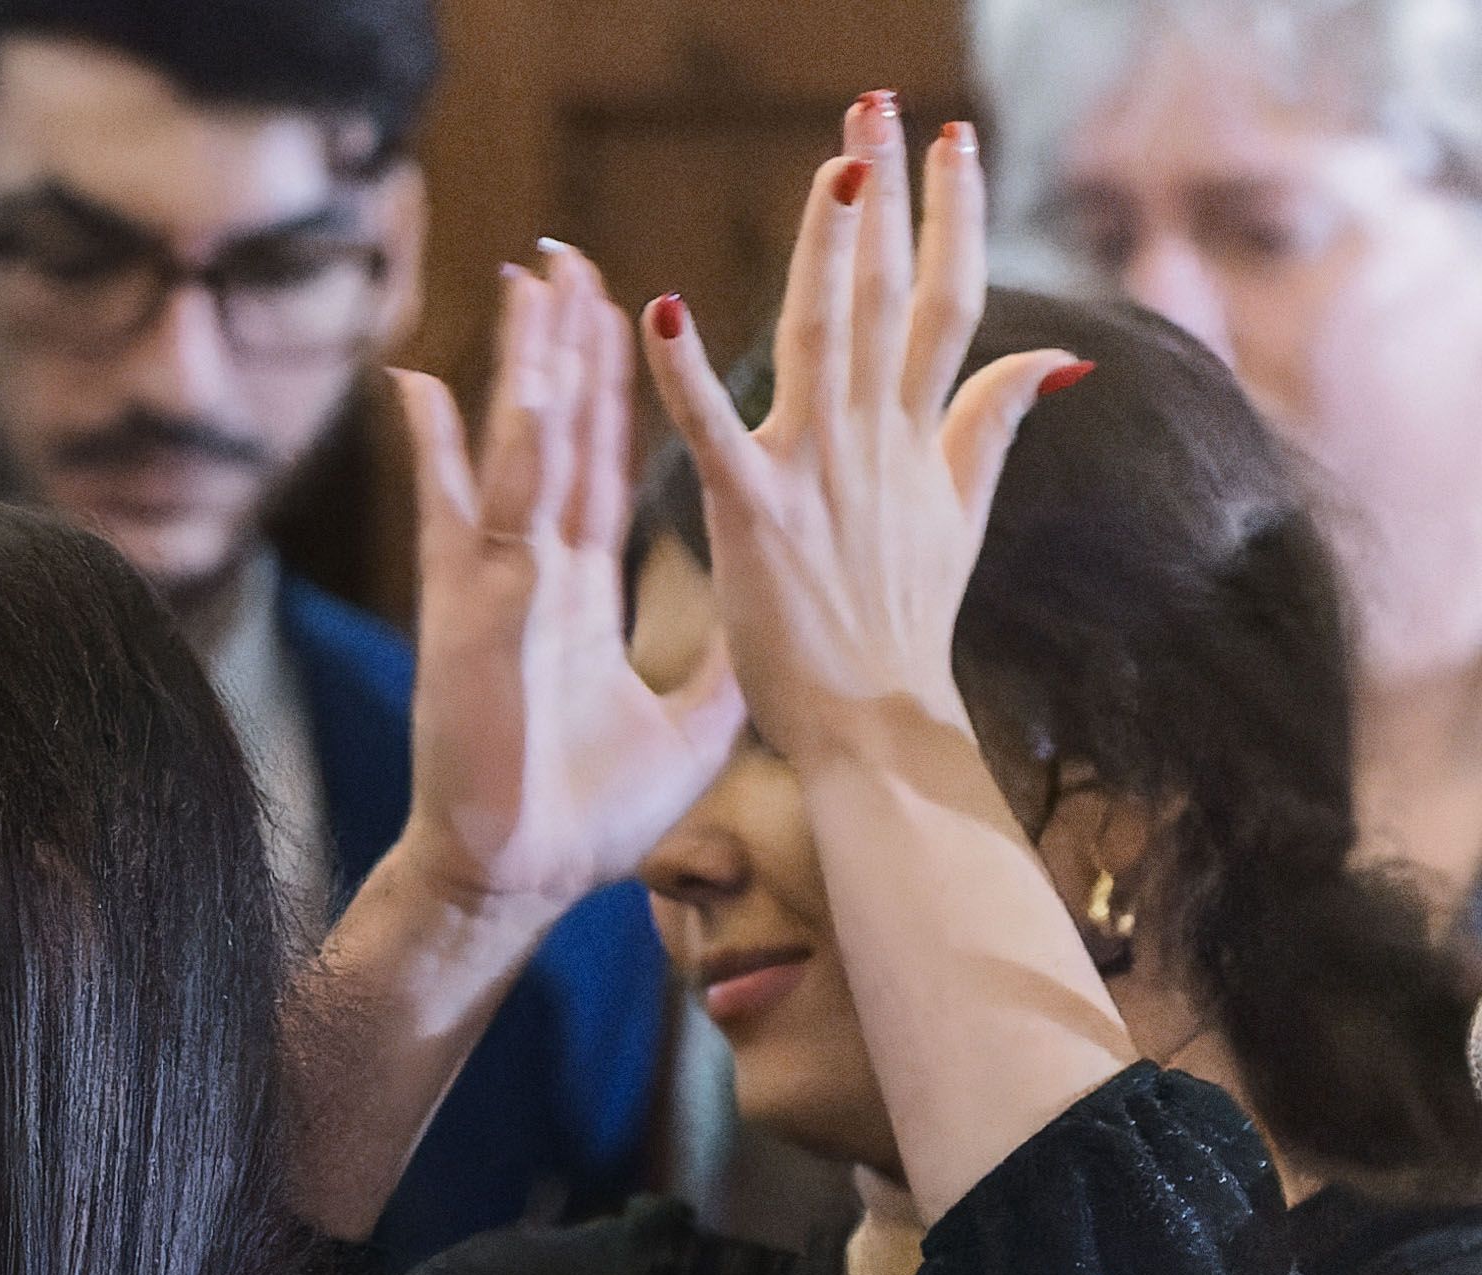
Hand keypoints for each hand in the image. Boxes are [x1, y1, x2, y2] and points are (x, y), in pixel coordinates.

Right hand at [386, 243, 739, 919]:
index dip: (609, 393)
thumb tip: (772, 629)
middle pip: (556, 439)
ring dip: (526, 371)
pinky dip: (442, 453)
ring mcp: (492, 589)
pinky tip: (421, 385)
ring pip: (516, 456)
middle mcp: (530, 575)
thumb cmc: (588, 819)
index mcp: (576, 594)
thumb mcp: (690, 726)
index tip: (616, 313)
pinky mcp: (465, 617)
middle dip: (563, 349)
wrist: (521, 879)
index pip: (598, 470)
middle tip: (568, 261)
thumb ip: (724, 664)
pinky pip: (461, 519)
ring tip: (537, 288)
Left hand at [640, 99, 1083, 776]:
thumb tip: (1056, 360)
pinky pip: (712, 431)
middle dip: (889, 196)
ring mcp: (816, 473)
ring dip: (826, 250)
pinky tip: (662, 310)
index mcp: (918, 435)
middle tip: (880, 104)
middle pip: (890, 294)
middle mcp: (874, 439)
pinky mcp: (752, 515)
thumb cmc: (904, 629)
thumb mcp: (960, 517)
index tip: (953, 139)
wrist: (875, 726)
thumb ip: (990, 427)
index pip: (949, 299)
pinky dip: (686, 374)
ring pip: (824, 338)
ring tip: (833, 165)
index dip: (954, 216)